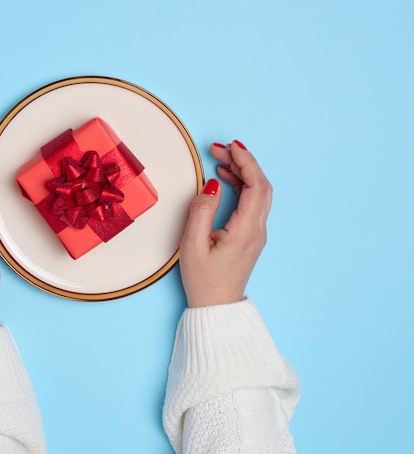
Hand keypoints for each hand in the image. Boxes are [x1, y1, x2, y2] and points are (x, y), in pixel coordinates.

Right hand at [179, 141, 271, 307]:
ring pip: (259, 193)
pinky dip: (242, 186)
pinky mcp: (251, 236)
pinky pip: (253, 203)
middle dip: (243, 162)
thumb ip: (202, 210)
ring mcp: (257, 233)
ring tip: (220, 160)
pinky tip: (226, 180)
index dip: (245, 161)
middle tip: (219, 149)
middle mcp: (258, 230)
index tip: (230, 146)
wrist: (216, 306)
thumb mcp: (192, 244)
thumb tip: (213, 184)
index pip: (255, 185)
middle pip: (261, 185)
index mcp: (246, 230)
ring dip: (243, 173)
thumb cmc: (203, 280)